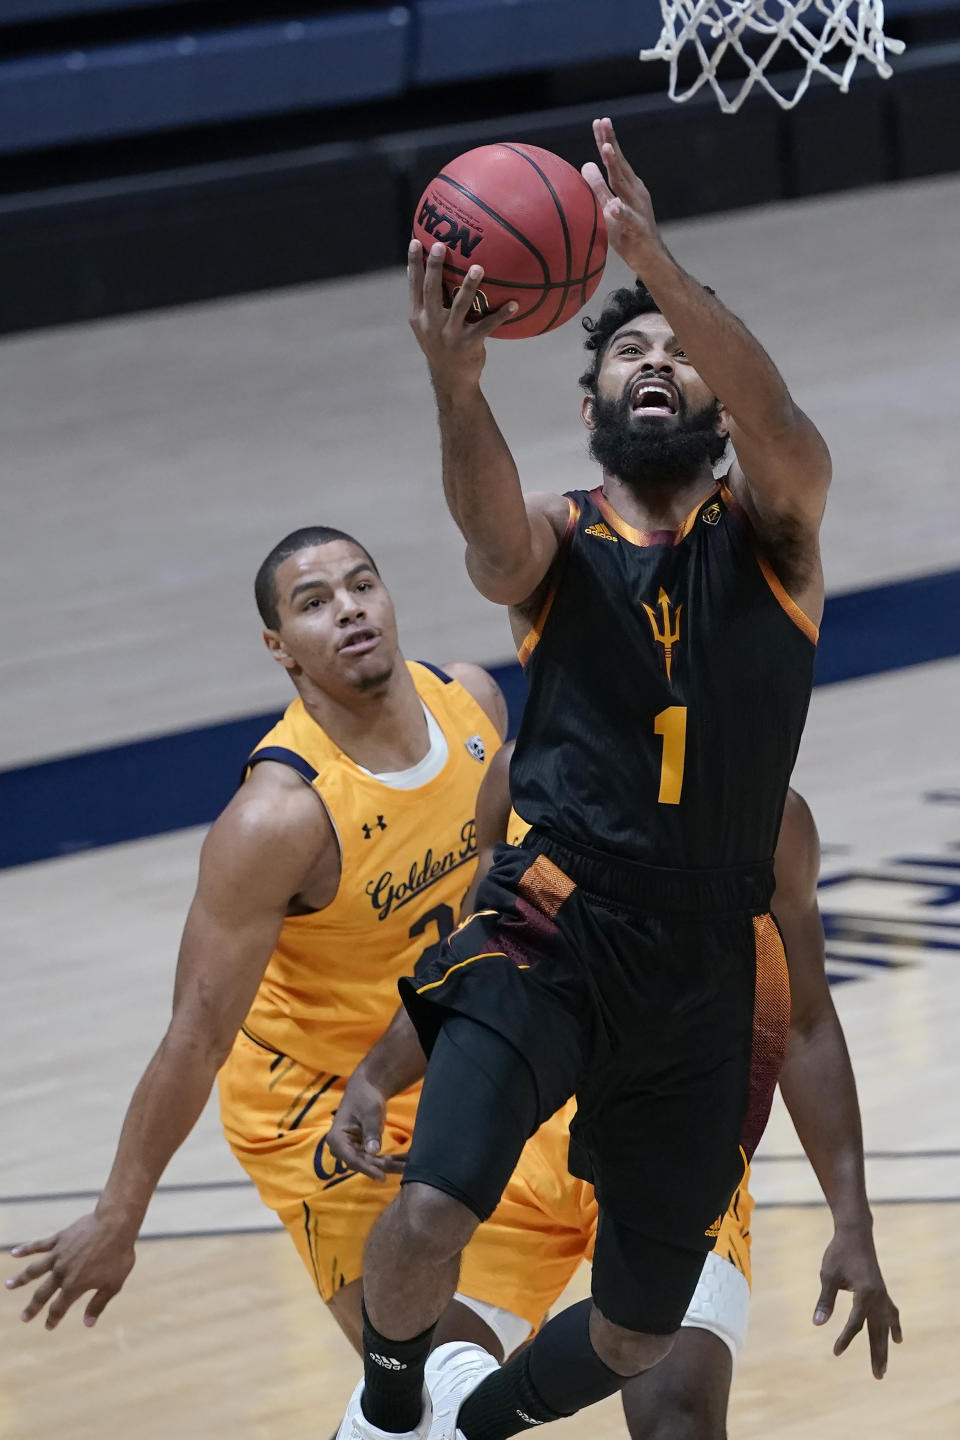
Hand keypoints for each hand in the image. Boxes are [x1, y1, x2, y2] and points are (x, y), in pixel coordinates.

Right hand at [5, 1211, 136, 1330]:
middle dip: (33, 1307)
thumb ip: (99, 1303)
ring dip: (21, 1279)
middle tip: (23, 1318)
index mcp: (75, 1286)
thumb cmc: (118, 1254)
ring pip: (34, 1270)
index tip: (48, 1326)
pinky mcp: (60, 1239)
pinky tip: (15, 1253)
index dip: (53, 1319)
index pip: (59, 1308)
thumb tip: (88, 1324)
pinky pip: (39, 1245)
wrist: (115, 1224)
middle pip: (42, 1293)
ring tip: (8, 1285)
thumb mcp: (113, 1284)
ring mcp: (58, 1255)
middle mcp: (62, 1273)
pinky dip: (26, 1249)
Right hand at [327, 1072, 406, 1182]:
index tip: (382, 1177)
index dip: (367, 1169)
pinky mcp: (363, 1150)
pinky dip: (391, 1160)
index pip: (352, 1158)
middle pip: (363, 1163)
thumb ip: (371, 1131)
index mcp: (337, 1138)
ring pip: (372, 1163)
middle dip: (384, 1168)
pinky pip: (377, 1159)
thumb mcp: (370, 1112)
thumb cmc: (365, 1097)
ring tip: (410, 1167)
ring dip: (391, 1166)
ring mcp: (352, 1150)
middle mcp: (342, 1148)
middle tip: (405, 1171)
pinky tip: (407, 1162)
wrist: (366, 1089)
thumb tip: (372, 1152)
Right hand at [408, 239, 516, 396]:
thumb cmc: (442, 345)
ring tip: (478, 267)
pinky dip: (501, 314)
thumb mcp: (427, 327)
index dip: (413, 264)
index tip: (415, 241)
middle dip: (434, 267)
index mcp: (418, 317)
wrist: (451, 380)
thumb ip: (429, 303)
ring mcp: (449, 335)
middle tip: (441, 245)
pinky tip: (514, 303)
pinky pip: (487, 325)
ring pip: (460, 306)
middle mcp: (431, 324)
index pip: (414, 286)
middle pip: (432, 290)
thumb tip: (433, 270)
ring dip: (470, 286)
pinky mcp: (469, 344)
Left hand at [582, 117, 662, 273]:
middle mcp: (634, 192)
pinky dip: (622, 212)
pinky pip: (629, 219)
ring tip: (605, 150)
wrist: (650, 258)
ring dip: (615, 167)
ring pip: (624, 186)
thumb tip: (586, 165)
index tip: (599, 121)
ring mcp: (638, 208)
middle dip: (611, 143)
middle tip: (602, 122)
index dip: (607, 140)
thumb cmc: (627, 233)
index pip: (615, 160)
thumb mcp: (608, 207)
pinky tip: (615, 206)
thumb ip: (598, 188)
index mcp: (628, 186)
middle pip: (620, 165)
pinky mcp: (638, 228)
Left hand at [813, 1224, 902, 1377]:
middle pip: (877, 1330)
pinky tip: (897, 1338)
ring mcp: (882, 1294)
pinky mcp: (882, 1291)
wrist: (855, 1233)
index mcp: (865, 1292)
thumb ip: (825, 1300)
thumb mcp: (828, 1275)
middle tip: (878, 1376)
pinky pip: (891, 1313)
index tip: (836, 1352)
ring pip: (885, 1326)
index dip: (845, 1339)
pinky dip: (894, 1325)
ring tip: (884, 1367)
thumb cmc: (839, 1253)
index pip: (855, 1323)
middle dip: (877, 1354)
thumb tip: (817, 1324)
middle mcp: (878, 1296)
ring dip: (885, 1346)